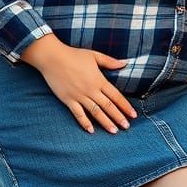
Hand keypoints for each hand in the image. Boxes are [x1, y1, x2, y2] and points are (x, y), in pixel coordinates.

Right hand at [20, 34, 136, 133]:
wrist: (52, 58)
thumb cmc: (74, 55)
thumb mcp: (94, 55)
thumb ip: (110, 62)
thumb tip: (126, 63)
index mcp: (99, 80)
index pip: (116, 96)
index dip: (125, 106)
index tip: (133, 115)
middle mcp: (91, 90)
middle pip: (108, 106)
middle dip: (119, 117)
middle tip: (127, 127)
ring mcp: (79, 96)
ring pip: (96, 112)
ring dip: (105, 123)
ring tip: (114, 131)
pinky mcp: (68, 100)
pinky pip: (78, 114)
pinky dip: (85, 123)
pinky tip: (91, 131)